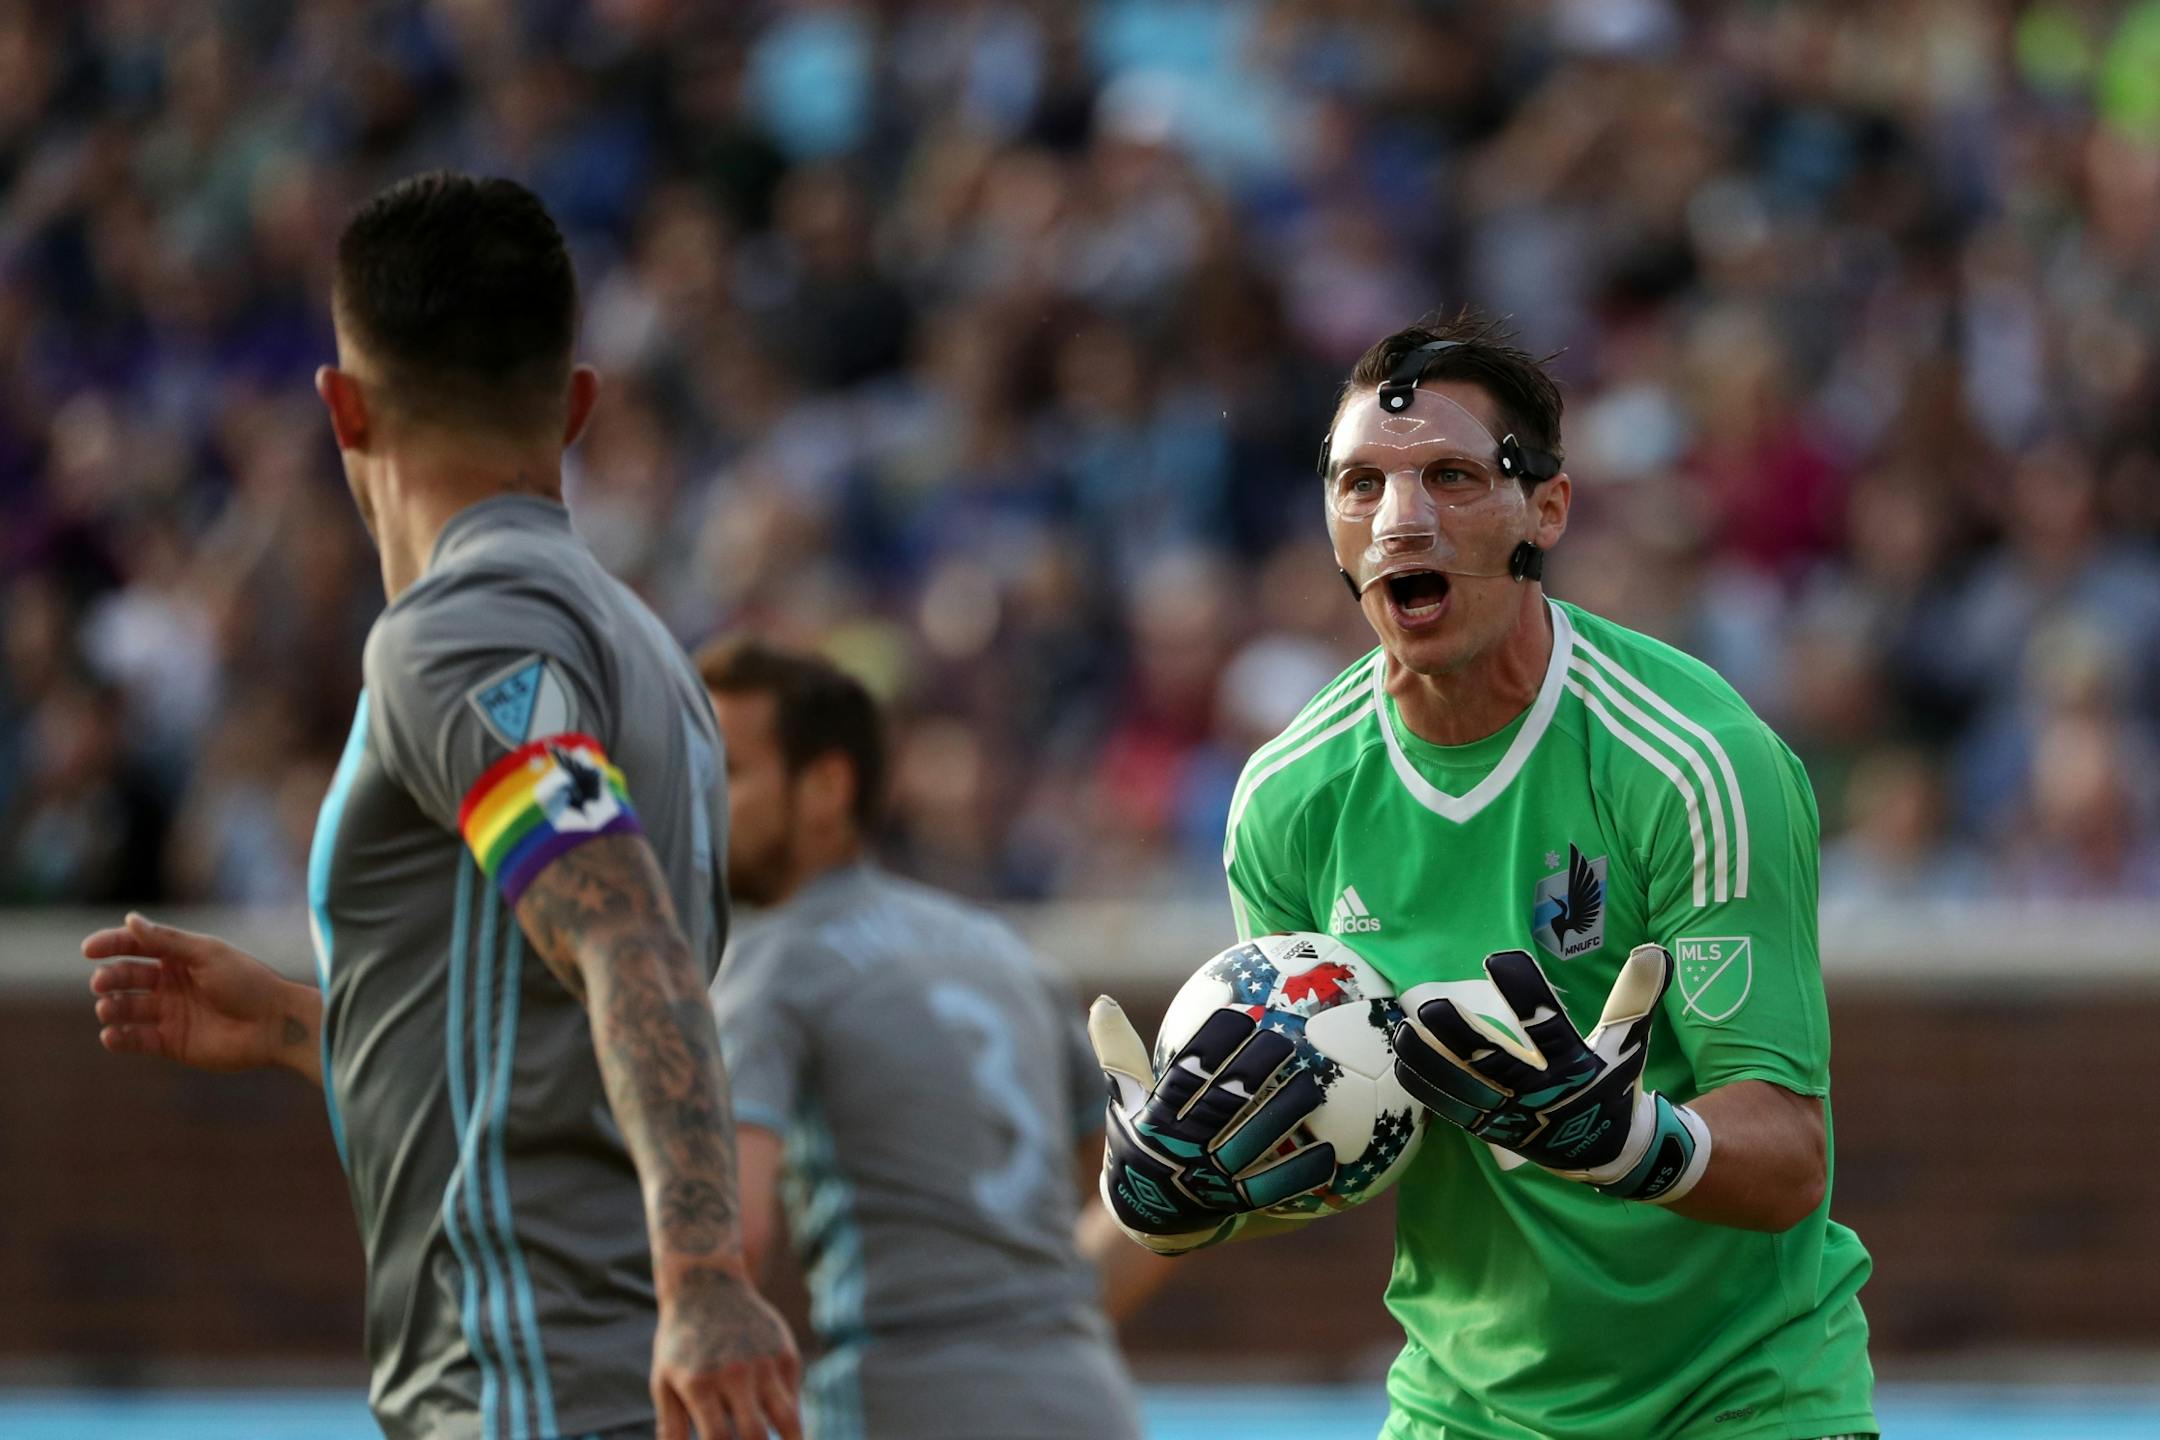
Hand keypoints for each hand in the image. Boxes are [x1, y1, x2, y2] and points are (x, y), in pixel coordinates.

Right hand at [84, 913, 320, 1080]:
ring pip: (127, 1008)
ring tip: (108, 1007)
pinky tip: (111, 1034)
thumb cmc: (246, 982)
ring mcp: (169, 1013)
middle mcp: (171, 984)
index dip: (110, 945)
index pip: (136, 946)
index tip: (88, 950)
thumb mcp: (206, 955)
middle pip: (127, 977)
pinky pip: (136, 1040)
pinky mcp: (170, 1043)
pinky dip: (119, 1037)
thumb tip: (129, 919)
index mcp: (180, 957)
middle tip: (102, 983)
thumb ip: (166, 940)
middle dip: (110, 978)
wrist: (273, 1024)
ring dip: (112, 1007)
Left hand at [652, 1262, 801, 1439]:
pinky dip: (789, 1420)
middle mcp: (736, 1374)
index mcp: (700, 1385)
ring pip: (789, 1421)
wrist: (707, 1285)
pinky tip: (784, 1432)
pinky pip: (792, 1398)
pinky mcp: (786, 1354)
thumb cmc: (679, 1343)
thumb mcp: (664, 1383)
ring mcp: (765, 1363)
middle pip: (756, 1437)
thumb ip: (672, 1429)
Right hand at [1090, 996, 1334, 1253]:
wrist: (1143, 1214)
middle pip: (1223, 1106)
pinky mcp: (1231, 1203)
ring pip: (1251, 1143)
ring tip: (1313, 1085)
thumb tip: (1104, 1001)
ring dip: (1283, 1114)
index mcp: (1155, 1120)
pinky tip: (1329, 1151)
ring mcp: (1208, 1178)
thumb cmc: (1138, 1139)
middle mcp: (1182, 1149)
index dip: (1212, 1046)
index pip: (1185, 1076)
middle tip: (1284, 1040)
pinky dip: (1299, 1172)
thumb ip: (1119, 1053)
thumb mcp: (1122, 1099)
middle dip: (1254, 1072)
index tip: (1240, 1016)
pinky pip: (1270, 1188)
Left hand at [1393, 945, 1710, 1202]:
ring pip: (1465, 1086)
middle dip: (1462, 1036)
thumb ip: (1635, 996)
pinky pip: (1455, 1108)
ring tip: (1403, 1029)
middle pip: (1495, 1062)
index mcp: (1576, 1067)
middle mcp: (1541, 1093)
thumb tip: (1653, 949)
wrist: (1610, 1153)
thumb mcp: (1630, 1042)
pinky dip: (1428, 1085)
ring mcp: (1514, 1115)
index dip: (1524, 993)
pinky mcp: (1494, 1129)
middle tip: (1432, 1003)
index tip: (1499, 960)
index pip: (1547, 1026)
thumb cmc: (1616, 1086)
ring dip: (1432, 1059)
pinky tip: (1402, 1059)